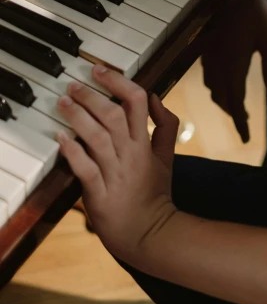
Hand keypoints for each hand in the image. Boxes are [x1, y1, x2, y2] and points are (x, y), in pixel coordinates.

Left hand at [56, 66, 177, 264]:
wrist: (149, 233)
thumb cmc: (155, 194)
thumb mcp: (167, 157)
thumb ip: (166, 125)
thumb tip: (156, 97)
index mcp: (146, 143)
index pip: (137, 102)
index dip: (118, 81)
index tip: (100, 70)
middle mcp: (131, 154)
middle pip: (113, 115)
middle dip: (92, 96)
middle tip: (73, 85)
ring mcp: (115, 173)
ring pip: (97, 137)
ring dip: (78, 117)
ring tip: (63, 103)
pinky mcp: (99, 193)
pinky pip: (85, 168)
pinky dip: (73, 152)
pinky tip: (61, 138)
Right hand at [201, 0, 266, 142]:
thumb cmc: (260, 16)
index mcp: (233, 64)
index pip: (235, 102)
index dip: (240, 122)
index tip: (246, 138)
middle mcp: (217, 61)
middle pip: (221, 98)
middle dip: (233, 113)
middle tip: (245, 124)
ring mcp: (209, 54)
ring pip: (212, 87)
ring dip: (224, 100)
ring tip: (237, 107)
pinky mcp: (206, 46)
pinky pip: (207, 73)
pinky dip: (215, 85)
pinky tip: (223, 84)